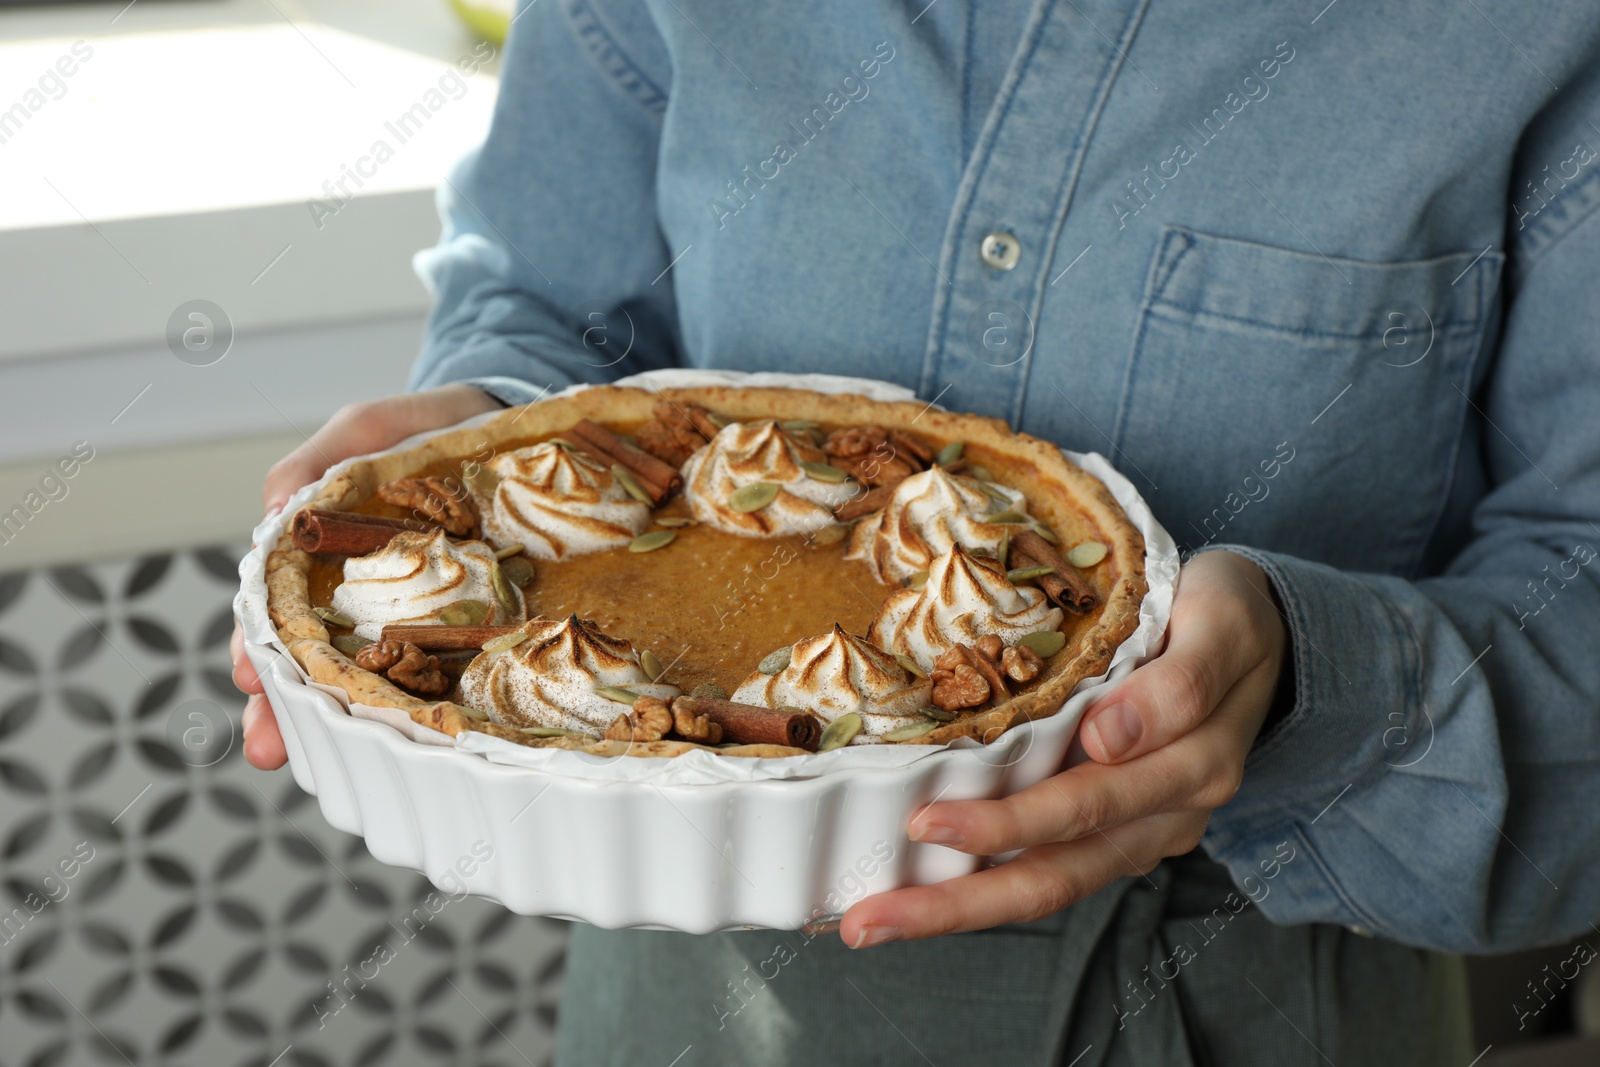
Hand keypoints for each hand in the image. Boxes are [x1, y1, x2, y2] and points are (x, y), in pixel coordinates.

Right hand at [231, 385, 502, 769]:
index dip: (258, 645)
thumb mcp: (369, 430)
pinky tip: (417, 742)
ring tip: (315, 761)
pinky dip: (421, 704)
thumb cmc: (430, 428)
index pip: (276, 609)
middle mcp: (363, 595)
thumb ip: (323, 459)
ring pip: (370, 675)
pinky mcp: (471, 622)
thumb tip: (276, 510)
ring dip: (340, 720)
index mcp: (327, 556)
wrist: (515, 428)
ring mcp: (417, 614)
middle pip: (311, 658)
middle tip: (269, 748)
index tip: (249, 678)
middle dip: (284, 706)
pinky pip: (442, 668)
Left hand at [839, 550, 1287, 947]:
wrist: (1266, 636)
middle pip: (1054, 872)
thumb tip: (1108, 739)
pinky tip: (919, 889)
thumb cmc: (1230, 616)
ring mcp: (1142, 830)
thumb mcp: (1221, 621)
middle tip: (870, 915)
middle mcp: (1165, 814)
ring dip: (959, 910)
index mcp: (1191, 764)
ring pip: (1048, 885)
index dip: (1006, 821)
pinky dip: (984, 887)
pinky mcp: (1121, 830)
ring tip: (875, 922)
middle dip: (957, 900)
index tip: (928, 822)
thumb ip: (1179, 681)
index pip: (1085, 805)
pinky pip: (1051, 870)